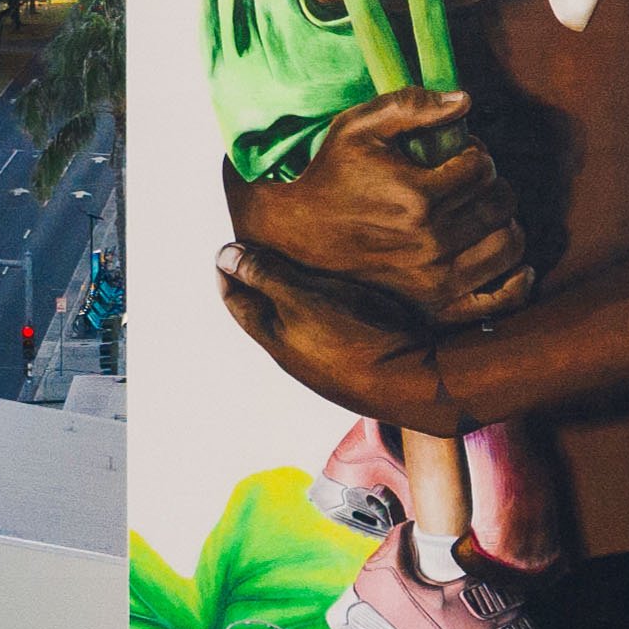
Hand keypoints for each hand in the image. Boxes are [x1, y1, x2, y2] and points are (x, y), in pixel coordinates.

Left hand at [215, 243, 462, 434]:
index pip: (235, 300)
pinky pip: (321, 326)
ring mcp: (319, 358)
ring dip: (290, 293)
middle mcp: (290, 351)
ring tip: (300, 265)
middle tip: (261, 249)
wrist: (405, 381)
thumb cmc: (351, 336)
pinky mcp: (347, 357)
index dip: (228, 271)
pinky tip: (337, 292)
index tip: (229, 246)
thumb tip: (223, 256)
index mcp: (271, 334)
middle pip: (262, 312)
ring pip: (293, 320)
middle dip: (257, 280)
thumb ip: (265, 276)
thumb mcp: (302, 297)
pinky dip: (318, 305)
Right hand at [223, 86, 531, 323]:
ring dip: (505, 222)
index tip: (460, 153)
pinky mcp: (436, 306)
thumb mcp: (359, 127)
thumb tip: (466, 100)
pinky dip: (516, 281)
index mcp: (418, 197)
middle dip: (493, 183)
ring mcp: (436, 280)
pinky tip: (515, 263)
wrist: (296, 235)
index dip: (477, 152)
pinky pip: (498, 299)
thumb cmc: (331, 174)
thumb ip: (411, 106)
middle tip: (472, 180)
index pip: (482, 167)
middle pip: (500, 204)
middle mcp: (431, 242)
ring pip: (508, 246)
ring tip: (484, 212)